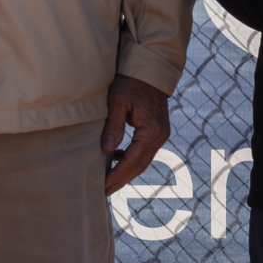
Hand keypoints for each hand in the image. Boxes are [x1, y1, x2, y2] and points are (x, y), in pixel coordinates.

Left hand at [100, 74, 171, 192]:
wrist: (149, 69)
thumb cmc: (131, 82)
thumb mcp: (117, 101)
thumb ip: (114, 126)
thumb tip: (107, 150)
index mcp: (152, 131)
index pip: (133, 160)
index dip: (117, 175)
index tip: (102, 186)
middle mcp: (159, 136)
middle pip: (139, 166)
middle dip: (120, 180)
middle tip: (102, 193)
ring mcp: (159, 134)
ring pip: (141, 160)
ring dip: (125, 171)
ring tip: (107, 182)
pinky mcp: (155, 131)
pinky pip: (142, 151)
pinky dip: (129, 159)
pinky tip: (114, 158)